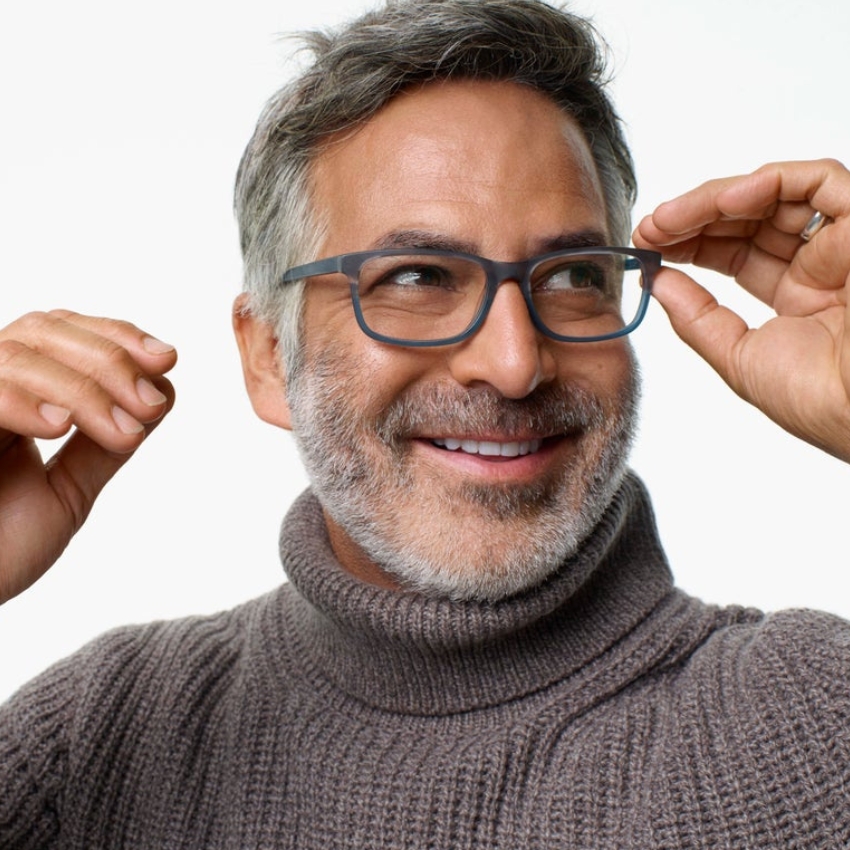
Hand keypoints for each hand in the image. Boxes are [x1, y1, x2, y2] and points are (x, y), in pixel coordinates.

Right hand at [0, 310, 176, 603]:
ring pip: (17, 354)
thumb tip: (162, 393)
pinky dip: (24, 401)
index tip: (168, 358)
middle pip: (43, 330)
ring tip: (123, 431)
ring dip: (85, 389)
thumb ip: (105, 445)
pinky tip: (60, 425)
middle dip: (110, 360)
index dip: (115, 335)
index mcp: (12, 398)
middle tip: (149, 404)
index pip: (61, 333)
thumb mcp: (66, 492)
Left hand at [633, 158, 849, 461]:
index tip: (647, 246)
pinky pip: (822, 182)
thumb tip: (656, 281)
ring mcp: (845, 242)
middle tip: (647, 229)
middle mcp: (822, 264)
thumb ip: (696, 317)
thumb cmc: (820, 400)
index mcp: (799, 296)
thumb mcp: (739, 356)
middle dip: (691, 219)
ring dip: (714, 200)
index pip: (736, 253)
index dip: (690, 243)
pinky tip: (724, 202)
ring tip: (669, 219)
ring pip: (775, 194)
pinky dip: (770, 182)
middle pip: (748, 220)